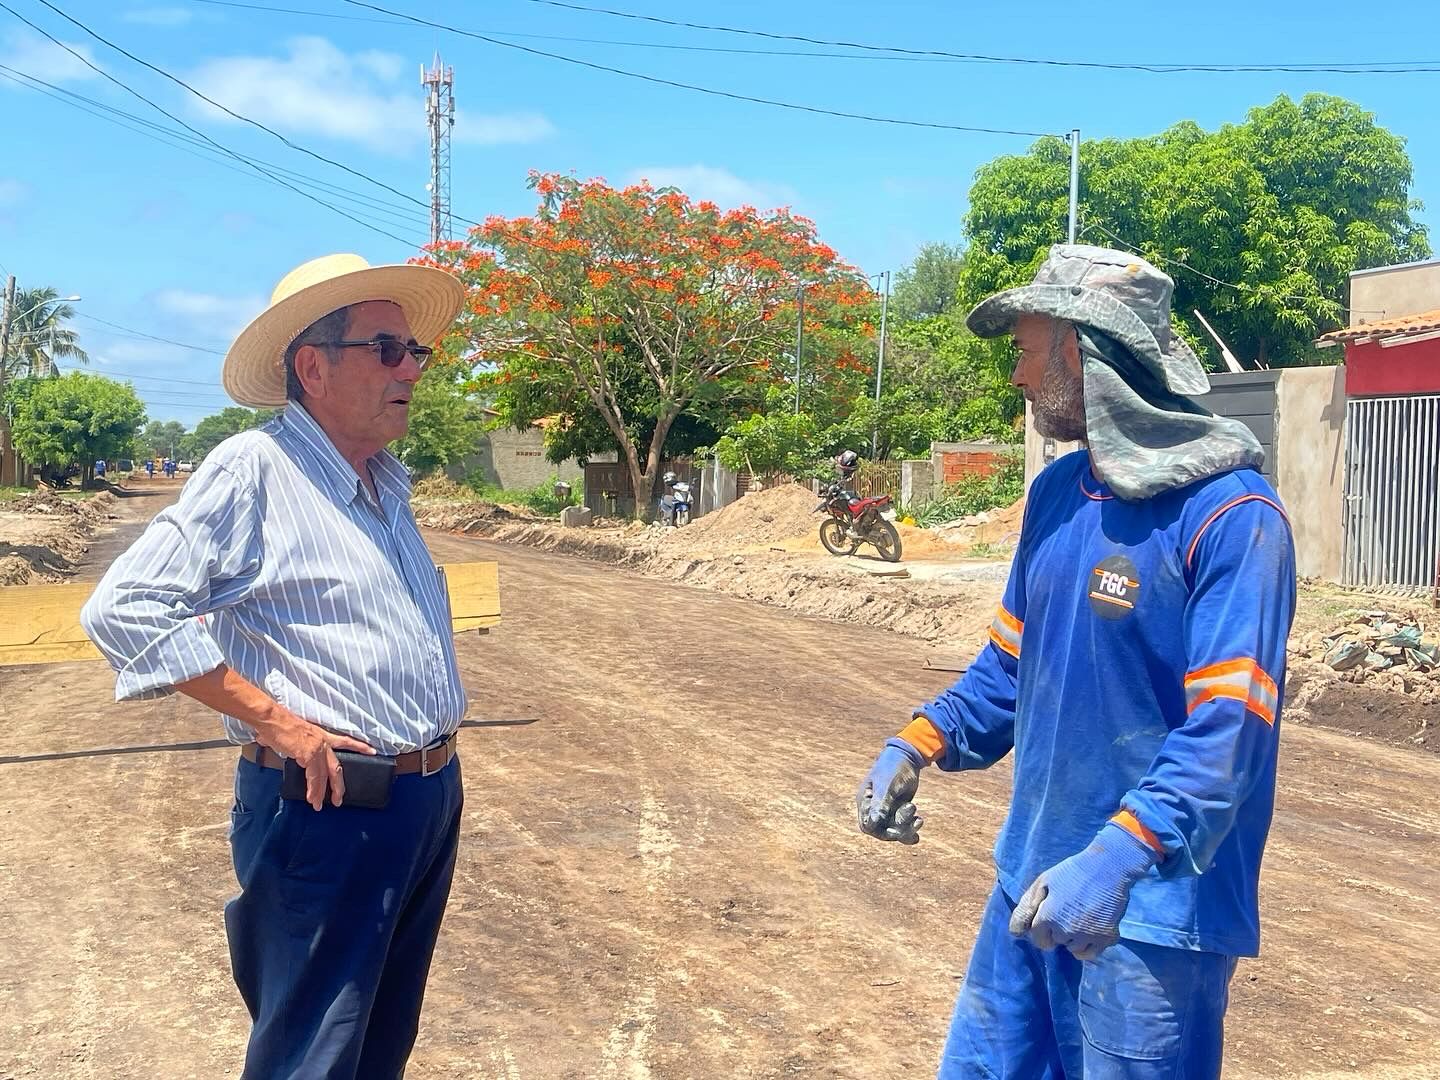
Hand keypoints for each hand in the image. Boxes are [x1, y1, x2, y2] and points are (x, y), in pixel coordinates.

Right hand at [258, 710, 376, 810]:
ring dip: (321, 792)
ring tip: (319, 804)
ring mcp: (317, 748)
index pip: (345, 741)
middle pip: (336, 767)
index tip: (373, 751)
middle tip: (338, 799)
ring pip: (325, 775)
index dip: (360, 747)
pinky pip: (314, 777)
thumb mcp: (297, 736)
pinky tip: (311, 797)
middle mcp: (323, 741)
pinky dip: (312, 789)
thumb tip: (294, 754)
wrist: (271, 719)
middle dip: (338, 786)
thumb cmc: (279, 726)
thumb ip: (300, 747)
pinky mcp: (309, 754)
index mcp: (321, 735)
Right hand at [856, 738, 925, 843]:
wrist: (907, 757)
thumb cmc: (893, 768)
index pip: (868, 825)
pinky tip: (919, 822)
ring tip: (919, 819)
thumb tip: (872, 824)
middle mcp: (874, 807)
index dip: (880, 832)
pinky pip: (902, 824)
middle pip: (883, 830)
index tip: (895, 831)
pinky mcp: (897, 808)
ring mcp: (886, 808)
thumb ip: (880, 805)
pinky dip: (911, 827)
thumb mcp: (887, 786)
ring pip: (895, 828)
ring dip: (908, 826)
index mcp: (865, 801)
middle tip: (914, 823)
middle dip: (898, 830)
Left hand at [1008, 823, 1157, 959]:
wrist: (1107, 867)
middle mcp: (1066, 931)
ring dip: (1073, 939)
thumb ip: (1027, 907)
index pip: (1038, 939)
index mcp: (1048, 917)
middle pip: (1056, 943)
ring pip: (1072, 949)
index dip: (1042, 930)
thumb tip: (1015, 932)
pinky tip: (1089, 929)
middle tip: (1067, 912)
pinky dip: (1087, 946)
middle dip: (1057, 931)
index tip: (1049, 919)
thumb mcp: (1043, 882)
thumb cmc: (1072, 872)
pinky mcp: (1106, 939)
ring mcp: (1087, 936)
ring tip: (1080, 917)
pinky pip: (1089, 954)